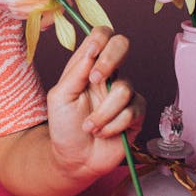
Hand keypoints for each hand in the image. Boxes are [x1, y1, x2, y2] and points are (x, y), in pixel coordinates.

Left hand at [45, 27, 144, 179]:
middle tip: (95, 79)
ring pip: (124, 88)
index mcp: (87, 66)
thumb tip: (90, 52)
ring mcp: (123, 94)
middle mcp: (108, 75)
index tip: (91, 52)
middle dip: (110, 59)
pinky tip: (103, 133)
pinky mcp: (135, 114)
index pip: (101, 36)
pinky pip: (132, 111)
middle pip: (123, 44)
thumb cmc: (64, 127)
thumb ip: (74, 72)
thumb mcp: (59, 97)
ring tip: (89, 126)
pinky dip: (113, 125)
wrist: (74, 160)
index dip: (100, 37)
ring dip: (103, 112)